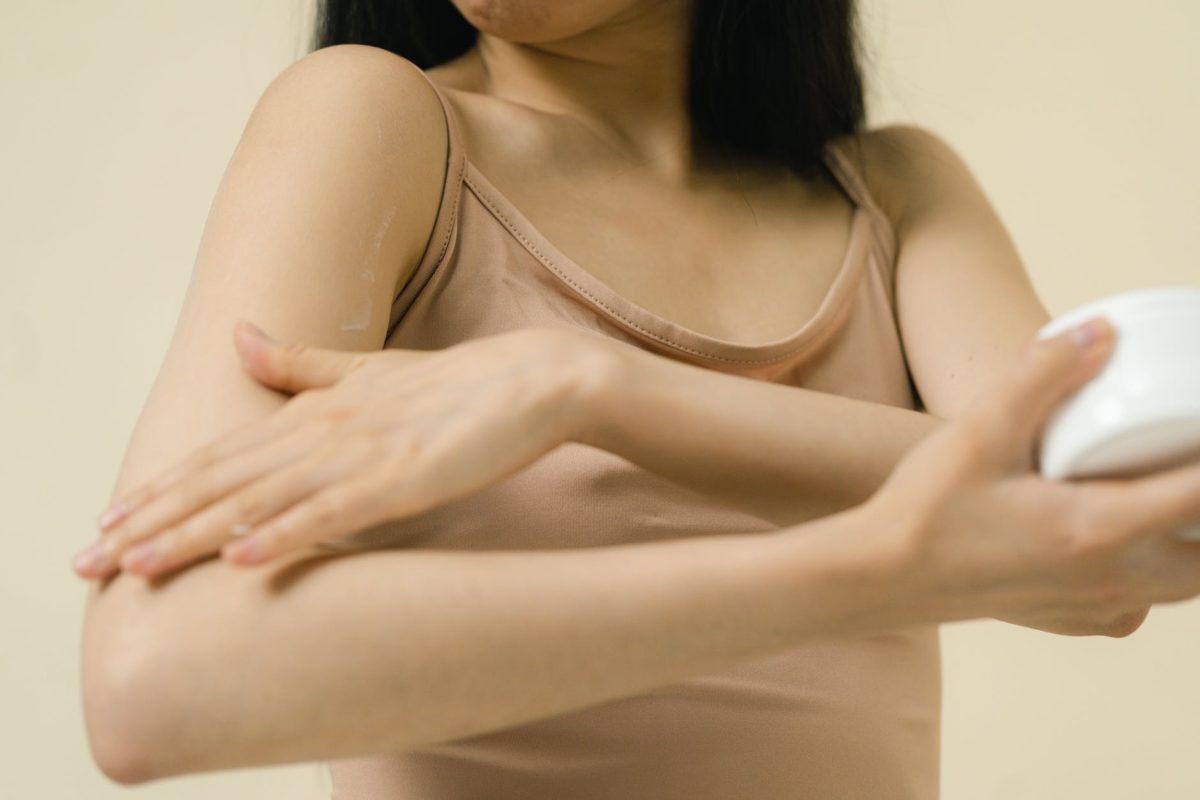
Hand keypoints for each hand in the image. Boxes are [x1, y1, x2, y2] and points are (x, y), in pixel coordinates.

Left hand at [72, 321, 614, 579]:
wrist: (532, 379)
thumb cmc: (455, 385)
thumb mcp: (370, 374)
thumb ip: (301, 365)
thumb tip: (239, 336)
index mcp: (315, 409)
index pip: (221, 454)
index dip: (162, 488)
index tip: (108, 521)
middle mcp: (325, 428)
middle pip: (223, 479)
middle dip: (153, 522)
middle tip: (90, 560)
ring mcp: (363, 453)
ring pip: (263, 498)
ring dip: (196, 533)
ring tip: (139, 567)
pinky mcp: (404, 478)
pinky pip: (334, 512)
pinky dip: (286, 535)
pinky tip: (245, 559)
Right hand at [870, 316, 1199, 637]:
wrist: (879, 577)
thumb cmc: (926, 513)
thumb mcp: (980, 431)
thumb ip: (1041, 376)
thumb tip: (1104, 335)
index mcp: (1100, 529)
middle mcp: (1111, 578)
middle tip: (1182, 461)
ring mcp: (1092, 606)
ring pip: (1183, 587)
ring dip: (1188, 546)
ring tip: (1164, 499)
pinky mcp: (1068, 620)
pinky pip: (1136, 609)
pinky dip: (1149, 580)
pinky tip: (1118, 549)